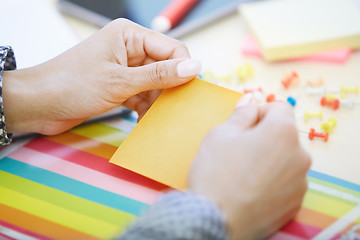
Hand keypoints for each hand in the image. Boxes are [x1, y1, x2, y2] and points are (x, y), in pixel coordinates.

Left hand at [3, 19, 200, 134]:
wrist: (39, 104)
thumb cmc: (72, 85)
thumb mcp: (121, 82)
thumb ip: (159, 75)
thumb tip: (194, 67)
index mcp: (130, 36)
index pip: (172, 48)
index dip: (184, 69)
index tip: (192, 92)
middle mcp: (129, 49)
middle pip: (165, 67)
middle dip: (170, 89)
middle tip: (176, 110)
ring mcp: (124, 68)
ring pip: (155, 84)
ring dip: (157, 102)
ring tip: (159, 119)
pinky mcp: (119, 85)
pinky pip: (142, 94)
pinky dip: (145, 108)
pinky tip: (144, 121)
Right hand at [189, 94, 310, 239]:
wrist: (216, 220)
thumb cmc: (215, 173)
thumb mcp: (220, 134)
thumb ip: (241, 114)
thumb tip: (251, 100)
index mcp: (282, 131)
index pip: (279, 108)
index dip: (259, 113)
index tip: (243, 126)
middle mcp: (300, 154)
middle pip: (283, 135)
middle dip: (264, 137)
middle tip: (239, 151)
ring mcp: (300, 181)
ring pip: (285, 159)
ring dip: (270, 159)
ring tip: (244, 173)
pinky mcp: (296, 202)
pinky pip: (286, 182)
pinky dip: (273, 181)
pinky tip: (251, 189)